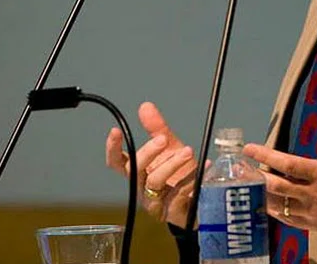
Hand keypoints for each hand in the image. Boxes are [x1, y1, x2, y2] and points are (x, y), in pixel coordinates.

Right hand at [105, 101, 198, 226]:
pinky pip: (178, 193)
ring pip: (155, 181)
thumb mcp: (170, 148)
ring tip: (188, 151)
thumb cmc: (179, 174)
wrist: (198, 202)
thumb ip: (157, 129)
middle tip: (163, 139)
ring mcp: (154, 201)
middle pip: (135, 169)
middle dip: (148, 152)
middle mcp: (141, 186)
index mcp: (137, 170)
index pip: (116, 161)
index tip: (116, 130)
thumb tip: (145, 106)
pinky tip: (204, 166)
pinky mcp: (170, 211)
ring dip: (172, 164)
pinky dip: (191, 179)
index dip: (112, 148)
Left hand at [242, 103, 316, 241]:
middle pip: (276, 186)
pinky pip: (288, 219)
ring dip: (261, 195)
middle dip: (256, 177)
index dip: (265, 156)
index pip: (287, 164)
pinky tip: (266, 205)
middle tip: (240, 169)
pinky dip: (275, 211)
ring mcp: (312, 212)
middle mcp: (312, 194)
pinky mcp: (314, 225)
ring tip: (247, 186)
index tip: (248, 149)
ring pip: (278, 205)